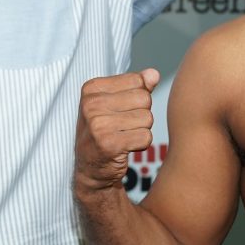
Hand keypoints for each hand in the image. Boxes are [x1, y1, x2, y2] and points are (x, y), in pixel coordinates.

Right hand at [75, 68, 158, 194]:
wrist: (91, 169)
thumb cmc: (105, 132)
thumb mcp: (114, 104)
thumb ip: (136, 86)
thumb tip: (154, 74)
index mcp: (91, 89)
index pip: (137, 81)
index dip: (137, 99)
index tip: (119, 112)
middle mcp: (91, 104)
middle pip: (144, 99)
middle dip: (141, 115)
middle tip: (123, 127)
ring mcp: (98, 125)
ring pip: (147, 118)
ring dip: (142, 131)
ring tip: (123, 137)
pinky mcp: (109, 144)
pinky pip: (146, 137)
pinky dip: (141, 144)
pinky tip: (125, 148)